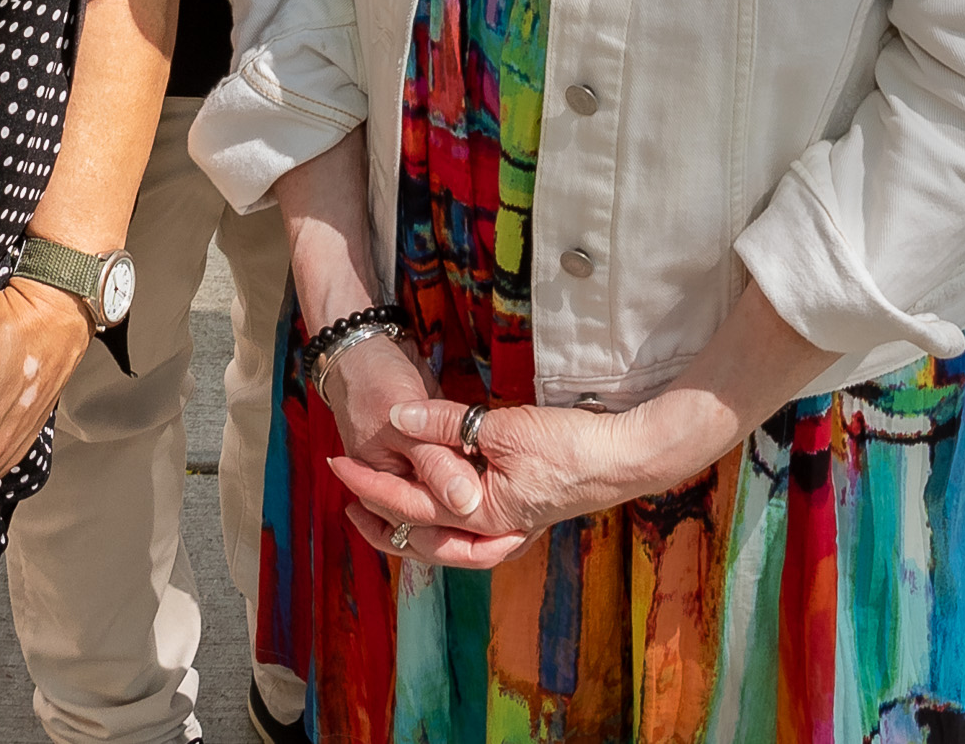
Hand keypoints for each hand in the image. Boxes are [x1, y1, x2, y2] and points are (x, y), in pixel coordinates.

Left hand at [327, 399, 700, 572]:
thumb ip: (447, 424)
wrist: (625, 458)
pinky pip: (468, 535)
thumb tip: (398, 419)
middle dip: (380, 522)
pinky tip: (435, 514)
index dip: (369, 484)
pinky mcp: (521, 519)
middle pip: (420, 540)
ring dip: (409, 530)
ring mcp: (508, 531)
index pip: (408, 503)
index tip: (339, 464)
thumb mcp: (502, 426)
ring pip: (444, 545)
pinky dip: (442, 528)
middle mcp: (490, 534)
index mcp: (480, 516)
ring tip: (379, 512)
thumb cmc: (570, 446)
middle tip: (347, 499)